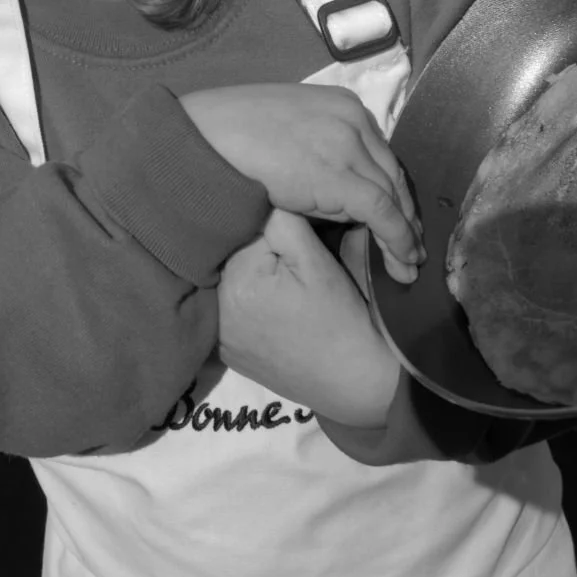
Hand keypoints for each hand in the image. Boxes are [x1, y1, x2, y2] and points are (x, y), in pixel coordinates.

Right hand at [181, 84, 421, 281]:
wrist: (204, 134)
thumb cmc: (228, 129)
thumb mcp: (284, 128)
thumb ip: (314, 146)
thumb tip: (328, 183)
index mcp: (341, 104)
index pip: (380, 152)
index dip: (390, 188)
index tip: (396, 214)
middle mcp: (354, 121)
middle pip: (392, 173)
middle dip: (405, 212)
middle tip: (410, 245)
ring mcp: (348, 147)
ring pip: (392, 195)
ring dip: (405, 233)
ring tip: (408, 263)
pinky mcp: (340, 178)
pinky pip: (382, 214)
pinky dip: (398, 240)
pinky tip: (402, 263)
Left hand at [217, 212, 400, 427]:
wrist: (357, 384)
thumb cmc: (344, 320)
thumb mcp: (318, 262)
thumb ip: (287, 222)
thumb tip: (262, 192)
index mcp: (239, 280)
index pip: (245, 230)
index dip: (269, 224)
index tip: (292, 231)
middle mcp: (218, 309)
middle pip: (234, 257)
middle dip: (258, 249)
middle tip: (290, 264)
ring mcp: (220, 335)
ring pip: (231, 283)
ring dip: (251, 275)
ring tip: (283, 286)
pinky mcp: (228, 352)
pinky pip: (232, 312)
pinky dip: (248, 304)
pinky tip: (273, 308)